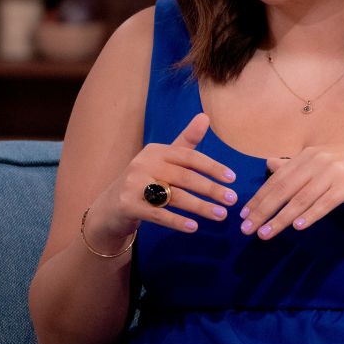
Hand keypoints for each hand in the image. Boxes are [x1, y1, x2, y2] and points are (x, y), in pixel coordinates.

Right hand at [84, 113, 237, 251]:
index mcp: (156, 151)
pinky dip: (177, 221)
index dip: (212, 167)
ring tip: (221, 215)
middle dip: (211, 189)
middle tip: (233, 200)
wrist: (111, 205)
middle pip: (184, 177)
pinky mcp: (128, 205)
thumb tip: (205, 116)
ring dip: (200, 207)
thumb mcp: (164, 159)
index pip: (189, 157)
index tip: (232, 179)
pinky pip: (158, 214)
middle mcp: (144, 164)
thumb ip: (186, 141)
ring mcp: (134, 185)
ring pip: (174, 197)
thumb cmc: (144, 180)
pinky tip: (194, 227)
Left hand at [239, 141, 343, 239]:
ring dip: (280, 219)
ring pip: (299, 199)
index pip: (276, 180)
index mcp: (307, 156)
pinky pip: (324, 203)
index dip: (258, 198)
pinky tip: (296, 227)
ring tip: (265, 234)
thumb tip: (268, 164)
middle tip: (246, 229)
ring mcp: (332, 173)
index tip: (243, 215)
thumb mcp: (322, 160)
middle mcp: (317, 161)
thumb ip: (294, 165)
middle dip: (262, 211)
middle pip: (283, 190)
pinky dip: (309, 215)